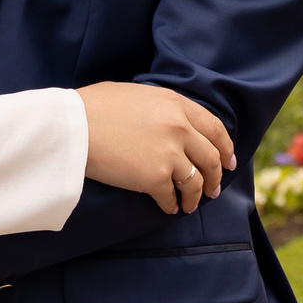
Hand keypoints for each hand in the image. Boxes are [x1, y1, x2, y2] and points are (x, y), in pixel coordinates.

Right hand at [75, 82, 234, 213]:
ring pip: (196, 182)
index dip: (225, 147)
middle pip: (211, 158)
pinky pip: (171, 197)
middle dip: (216, 176)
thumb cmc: (95, 107)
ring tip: (189, 205)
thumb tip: (170, 122)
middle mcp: (180, 128)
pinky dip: (171, 205)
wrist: (73, 126)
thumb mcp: (137, 95)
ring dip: (195, 197)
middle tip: (214, 189)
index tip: (229, 160)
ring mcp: (170, 154)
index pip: (214, 128)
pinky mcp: (155, 178)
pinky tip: (168, 207)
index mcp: (176, 104)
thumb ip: (161, 108)